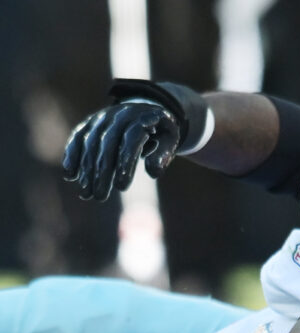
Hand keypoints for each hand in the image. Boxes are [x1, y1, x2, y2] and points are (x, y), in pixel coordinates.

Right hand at [62, 101, 180, 200]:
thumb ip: (162, 155)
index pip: (131, 141)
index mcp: (143, 118)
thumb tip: (153, 173)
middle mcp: (119, 115)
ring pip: (90, 143)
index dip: (126, 164)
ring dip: (85, 170)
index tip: (122, 188)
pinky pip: (78, 137)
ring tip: (86, 194)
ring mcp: (102, 117)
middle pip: (107, 144)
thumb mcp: (169, 140)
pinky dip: (72, 155)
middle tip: (99, 197)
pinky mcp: (90, 122)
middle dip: (101, 172)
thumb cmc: (160, 132)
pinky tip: (69, 175)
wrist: (145, 110)